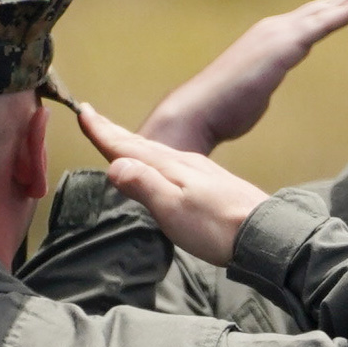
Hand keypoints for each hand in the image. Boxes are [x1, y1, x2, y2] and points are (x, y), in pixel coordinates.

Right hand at [78, 104, 269, 267]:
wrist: (264, 234)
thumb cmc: (217, 227)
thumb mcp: (173, 208)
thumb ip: (144, 185)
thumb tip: (114, 165)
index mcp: (170, 166)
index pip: (128, 146)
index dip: (103, 133)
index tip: (83, 113)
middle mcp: (183, 162)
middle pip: (141, 143)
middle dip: (114, 131)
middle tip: (93, 116)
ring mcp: (198, 171)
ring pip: (156, 151)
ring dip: (134, 143)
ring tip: (119, 138)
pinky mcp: (210, 184)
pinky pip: (171, 162)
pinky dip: (154, 158)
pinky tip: (160, 165)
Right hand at [137, 0, 347, 153]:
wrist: (195, 114)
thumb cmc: (221, 110)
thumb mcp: (254, 91)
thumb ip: (266, 79)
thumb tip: (265, 84)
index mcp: (275, 37)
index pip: (321, 16)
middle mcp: (279, 27)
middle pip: (331, 2)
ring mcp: (280, 32)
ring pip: (332, 6)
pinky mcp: (282, 46)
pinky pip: (323, 24)